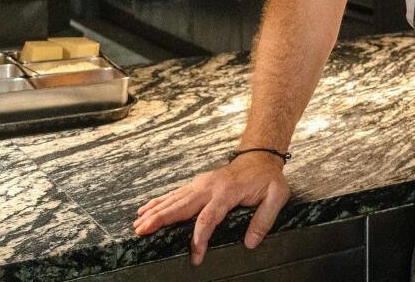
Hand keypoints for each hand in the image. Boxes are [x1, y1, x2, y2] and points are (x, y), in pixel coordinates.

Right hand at [133, 152, 289, 265]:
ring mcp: (202, 183)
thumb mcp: (276, 196)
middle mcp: (210, 187)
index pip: (208, 218)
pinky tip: (145, 209)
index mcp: (227, 192)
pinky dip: (159, 201)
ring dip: (155, 211)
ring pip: (174, 199)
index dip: (200, 238)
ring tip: (138, 224)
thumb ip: (264, 220)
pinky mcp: (198, 184)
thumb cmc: (268, 178)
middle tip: (143, 231)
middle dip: (161, 219)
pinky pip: (175, 193)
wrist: (261, 157)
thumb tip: (250, 242)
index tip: (196, 256)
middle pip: (182, 206)